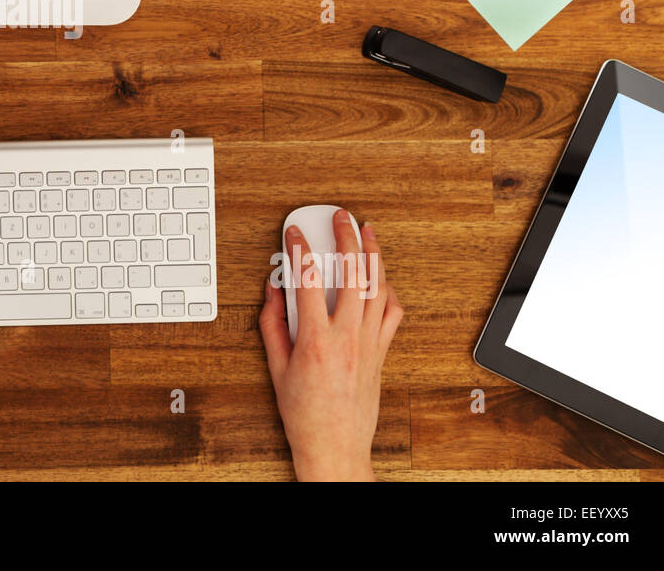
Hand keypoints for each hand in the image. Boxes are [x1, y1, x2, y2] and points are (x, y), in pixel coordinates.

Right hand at [258, 210, 402, 481]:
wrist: (334, 446)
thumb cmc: (304, 413)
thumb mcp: (275, 366)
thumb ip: (271, 323)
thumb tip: (273, 291)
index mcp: (316, 340)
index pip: (309, 279)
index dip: (300, 249)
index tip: (295, 232)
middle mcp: (348, 337)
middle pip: (353, 273)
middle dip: (347, 237)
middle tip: (342, 217)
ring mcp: (369, 343)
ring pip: (377, 287)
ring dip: (374, 255)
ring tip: (369, 233)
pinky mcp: (381, 352)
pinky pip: (391, 313)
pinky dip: (388, 291)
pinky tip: (382, 278)